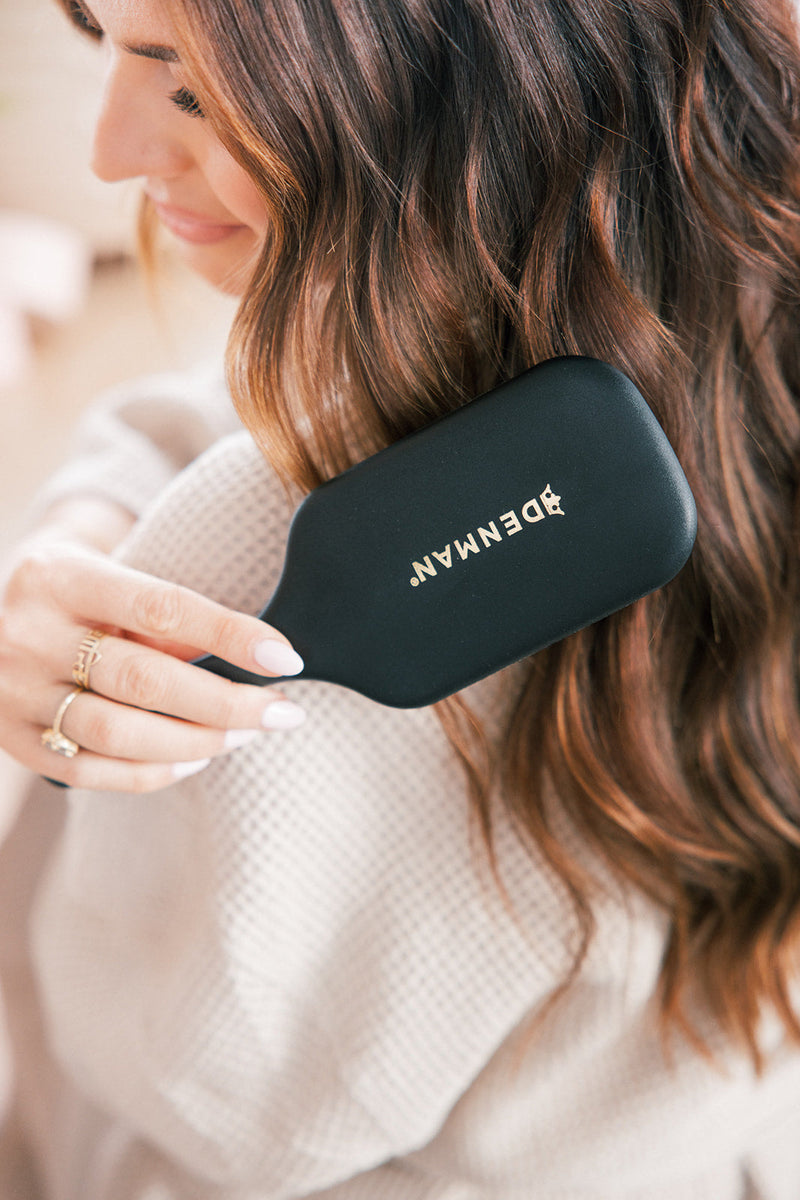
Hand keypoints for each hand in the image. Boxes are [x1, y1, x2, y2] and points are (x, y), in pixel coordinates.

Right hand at [0, 526, 305, 792]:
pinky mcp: (12, 739)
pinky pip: (90, 771)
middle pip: (144, 681)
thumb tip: (253, 662)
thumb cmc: (79, 597)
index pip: (162, 608)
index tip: (286, 658)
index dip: (230, 636)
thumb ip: (166, 621)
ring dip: (196, 741)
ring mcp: (14, 692)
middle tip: (282, 712)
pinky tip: (195, 760)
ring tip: (244, 736)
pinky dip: (152, 772)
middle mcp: (30, 635)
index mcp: (62, 578)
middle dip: (226, 703)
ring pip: (118, 734)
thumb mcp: (113, 581)